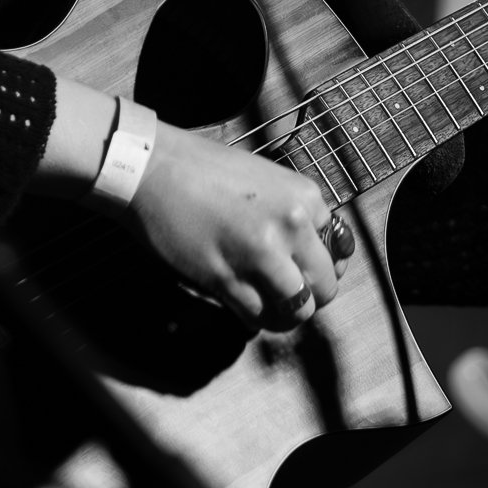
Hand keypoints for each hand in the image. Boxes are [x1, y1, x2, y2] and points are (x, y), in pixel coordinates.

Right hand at [123, 121, 348, 329]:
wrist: (152, 169)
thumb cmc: (202, 169)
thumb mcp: (264, 179)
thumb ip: (293, 214)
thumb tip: (310, 257)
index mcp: (304, 196)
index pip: (336, 250)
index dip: (317, 263)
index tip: (301, 267)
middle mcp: (290, 226)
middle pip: (324, 288)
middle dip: (308, 295)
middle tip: (287, 292)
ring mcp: (259, 255)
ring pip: (296, 311)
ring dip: (283, 313)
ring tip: (266, 303)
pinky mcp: (226, 279)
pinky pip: (257, 317)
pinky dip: (253, 317)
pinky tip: (241, 301)